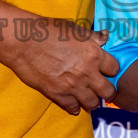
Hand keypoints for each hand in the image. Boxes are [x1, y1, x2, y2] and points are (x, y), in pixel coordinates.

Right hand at [2, 21, 119, 115]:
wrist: (23, 42)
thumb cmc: (48, 30)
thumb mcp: (74, 29)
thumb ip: (92, 37)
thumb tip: (105, 36)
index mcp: (93, 54)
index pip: (114, 69)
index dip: (111, 69)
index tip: (106, 70)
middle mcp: (87, 72)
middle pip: (108, 91)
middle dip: (107, 90)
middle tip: (101, 88)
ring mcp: (72, 86)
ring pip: (92, 103)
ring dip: (92, 100)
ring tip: (88, 96)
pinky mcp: (57, 94)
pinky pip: (73, 108)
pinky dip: (75, 107)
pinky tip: (74, 103)